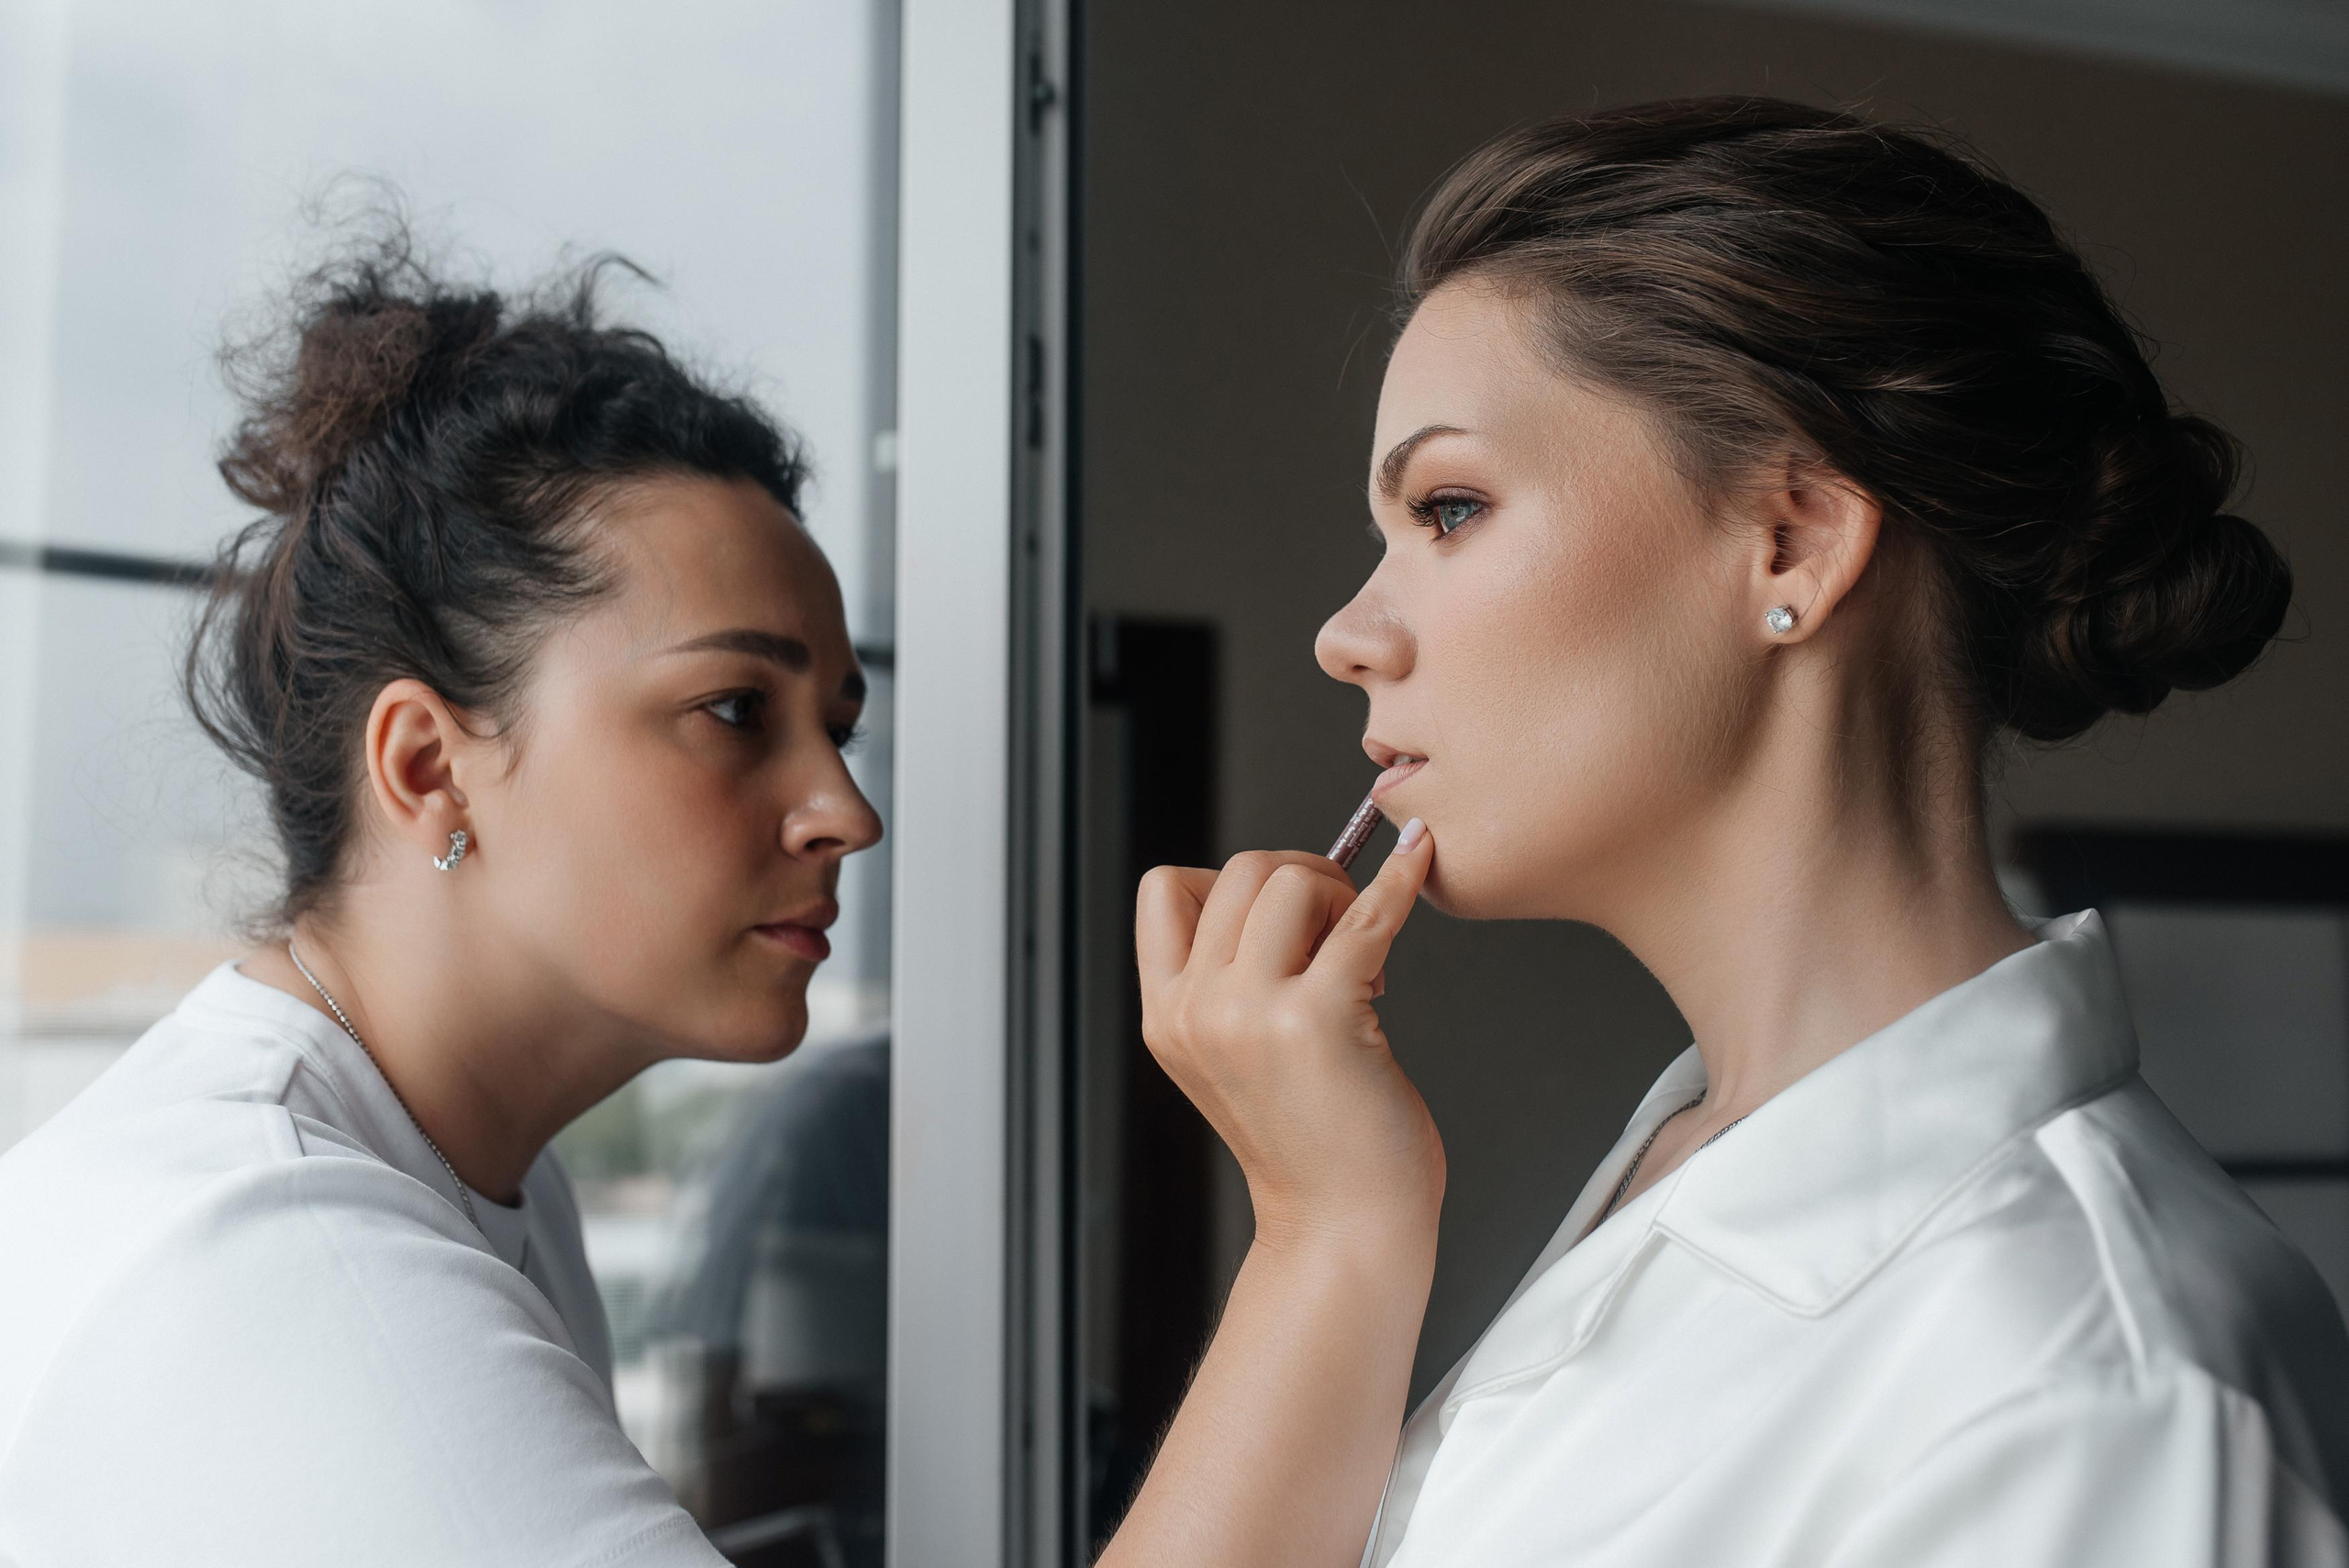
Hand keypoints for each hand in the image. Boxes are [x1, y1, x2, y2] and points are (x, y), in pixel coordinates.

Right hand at [1134, 821, 1442, 1249]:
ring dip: (1341, 896)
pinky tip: (1418, 861)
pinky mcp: (1318, 1020)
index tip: (1282, 922)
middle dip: (1302, 878)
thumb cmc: (1313, 1141)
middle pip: (1240, 869)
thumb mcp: (1234, 1055)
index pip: (1165, 888)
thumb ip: (1233, 981)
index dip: (1230, 882)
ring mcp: (1250, 1015)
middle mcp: (1197, 1010)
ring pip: (1290, 879)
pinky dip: (1399, 880)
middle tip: (1340, 934)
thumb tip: (1288, 887)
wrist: (1344, 1229)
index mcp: (1168, 1015)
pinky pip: (1365, 916)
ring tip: (1363, 961)